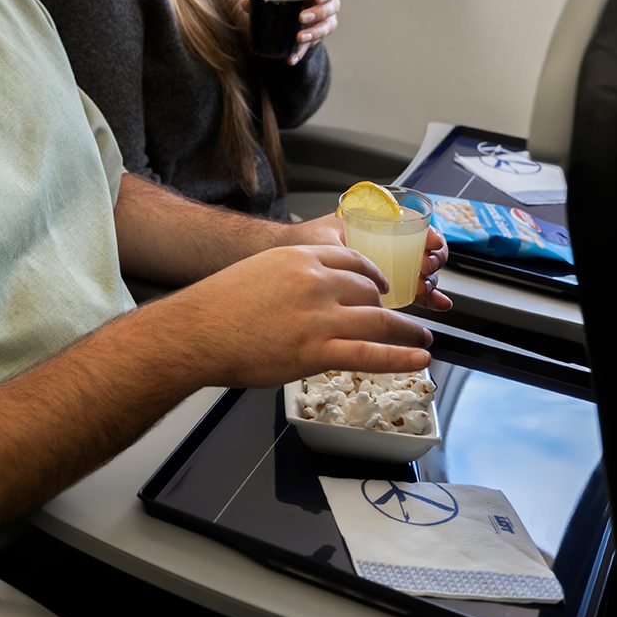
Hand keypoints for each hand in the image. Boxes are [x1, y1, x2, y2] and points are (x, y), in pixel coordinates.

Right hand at [173, 244, 434, 387]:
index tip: (383, 286)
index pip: (354, 260)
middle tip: (397, 319)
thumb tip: (307, 293)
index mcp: (299, 258)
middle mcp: (315, 281)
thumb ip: (289, 277)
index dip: (375, 275)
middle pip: (370, 291)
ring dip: (407, 331)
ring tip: (422, 339)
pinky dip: (401, 357)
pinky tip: (420, 358)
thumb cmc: (215, 308)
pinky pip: (371, 353)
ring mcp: (319, 316)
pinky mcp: (317, 350)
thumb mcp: (257, 273)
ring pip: (379, 320)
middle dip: (387, 306)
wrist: (194, 334)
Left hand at [289, 214, 452, 310]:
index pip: (417, 227)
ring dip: (430, 281)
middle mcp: (387, 244)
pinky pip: (411, 291)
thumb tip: (374, 266)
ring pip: (422, 273)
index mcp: (378, 224)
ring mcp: (388, 266)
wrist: (285, 260)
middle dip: (432, 261)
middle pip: (424, 251)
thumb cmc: (304, 243)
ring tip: (424, 291)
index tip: (432, 244)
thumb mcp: (328, 239)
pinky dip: (427, 298)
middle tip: (424, 269)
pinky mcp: (385, 287)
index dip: (430, 235)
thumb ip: (347, 251)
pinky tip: (438, 304)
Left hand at [291, 0, 339, 65]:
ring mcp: (325, 22)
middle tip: (301, 18)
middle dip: (317, 13)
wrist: (293, 10)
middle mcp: (328, 5)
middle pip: (330, 8)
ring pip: (326, 27)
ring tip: (299, 38)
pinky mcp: (316, 37)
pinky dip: (301, 52)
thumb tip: (245, 4)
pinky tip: (292, 59)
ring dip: (313, 33)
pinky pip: (311, 45)